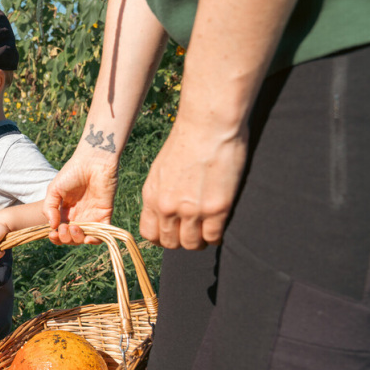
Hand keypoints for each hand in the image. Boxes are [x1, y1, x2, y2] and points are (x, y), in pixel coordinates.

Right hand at [42, 154, 118, 244]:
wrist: (93, 161)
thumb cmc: (72, 172)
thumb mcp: (54, 189)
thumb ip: (49, 208)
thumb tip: (52, 226)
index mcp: (66, 211)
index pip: (60, 231)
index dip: (56, 236)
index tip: (52, 232)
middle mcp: (79, 216)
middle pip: (72, 238)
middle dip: (65, 238)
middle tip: (64, 228)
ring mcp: (92, 216)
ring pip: (85, 238)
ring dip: (77, 239)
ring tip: (73, 228)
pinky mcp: (105, 214)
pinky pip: (102, 233)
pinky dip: (95, 239)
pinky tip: (87, 237)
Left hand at [139, 118, 247, 248]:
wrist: (208, 125)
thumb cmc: (187, 140)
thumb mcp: (161, 169)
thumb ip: (161, 192)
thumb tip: (166, 210)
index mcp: (151, 196)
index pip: (149, 233)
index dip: (161, 237)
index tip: (173, 233)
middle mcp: (167, 207)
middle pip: (170, 243)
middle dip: (181, 241)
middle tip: (193, 231)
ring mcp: (191, 210)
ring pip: (191, 244)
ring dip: (200, 240)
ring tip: (207, 229)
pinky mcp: (216, 208)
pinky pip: (213, 237)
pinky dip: (216, 236)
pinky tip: (220, 226)